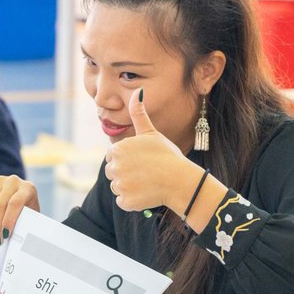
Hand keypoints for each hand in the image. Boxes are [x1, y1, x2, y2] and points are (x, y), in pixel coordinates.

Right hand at [0, 175, 37, 243]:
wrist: (20, 198)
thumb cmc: (26, 211)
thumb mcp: (30, 216)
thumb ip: (25, 223)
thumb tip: (18, 240)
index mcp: (28, 188)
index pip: (15, 203)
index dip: (8, 220)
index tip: (5, 235)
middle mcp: (13, 181)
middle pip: (0, 204)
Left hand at [105, 89, 199, 212]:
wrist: (181, 180)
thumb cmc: (167, 155)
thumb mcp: (151, 133)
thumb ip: (139, 114)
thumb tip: (137, 91)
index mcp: (117, 149)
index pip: (113, 156)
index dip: (127, 159)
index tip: (141, 160)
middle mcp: (114, 167)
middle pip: (112, 172)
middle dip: (126, 173)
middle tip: (145, 172)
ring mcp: (119, 185)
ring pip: (117, 187)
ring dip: (129, 187)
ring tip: (147, 182)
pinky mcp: (125, 201)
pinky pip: (123, 201)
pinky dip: (133, 200)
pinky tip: (147, 193)